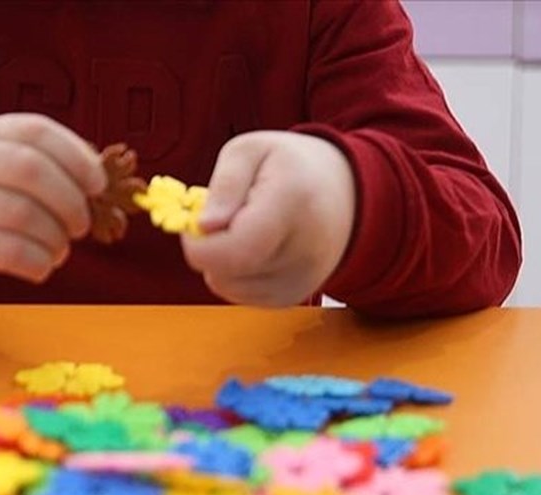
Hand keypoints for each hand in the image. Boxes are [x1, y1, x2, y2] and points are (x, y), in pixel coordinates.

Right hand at [0, 113, 105, 298]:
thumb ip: (42, 164)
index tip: (98, 185)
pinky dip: (38, 263)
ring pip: (23, 215)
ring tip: (60, 249)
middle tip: (81, 225)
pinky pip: (8, 252)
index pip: (36, 131)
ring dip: (56, 239)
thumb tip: (97, 178)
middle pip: (31, 170)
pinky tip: (42, 267)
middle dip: (70, 201)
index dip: (76, 157)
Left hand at [183, 132, 354, 306]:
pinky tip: (255, 248)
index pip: (232, 252)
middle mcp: (303, 251)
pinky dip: (236, 274)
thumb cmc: (292, 166)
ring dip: (221, 262)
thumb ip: (224, 185)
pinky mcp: (294, 296)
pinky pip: (242, 295)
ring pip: (228, 287)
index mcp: (292, 205)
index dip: (198, 245)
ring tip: (245, 230)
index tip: (194, 222)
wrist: (346, 193)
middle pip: (225, 273)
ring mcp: (301, 280)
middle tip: (224, 218)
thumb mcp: (251, 151)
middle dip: (208, 248)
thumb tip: (204, 227)